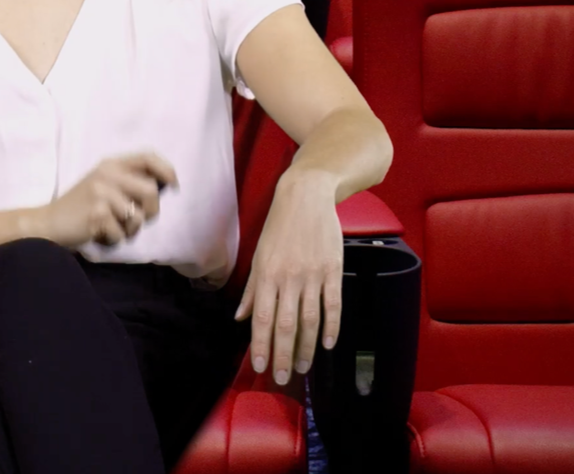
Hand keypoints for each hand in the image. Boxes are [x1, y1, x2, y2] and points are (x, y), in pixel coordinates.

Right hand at [36, 153, 176, 248]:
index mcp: (111, 164)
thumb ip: (128, 180)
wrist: (48, 223)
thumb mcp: (103, 184)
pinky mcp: (96, 213)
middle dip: (151, 212)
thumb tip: (165, 185)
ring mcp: (100, 193)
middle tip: (139, 220)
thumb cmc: (80, 207)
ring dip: (131, 230)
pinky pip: (122, 233)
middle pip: (151, 191)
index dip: (167, 170)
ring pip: (138, 216)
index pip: (148, 157)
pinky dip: (114, 240)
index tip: (173, 186)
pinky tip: (100, 235)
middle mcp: (106, 174)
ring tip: (115, 229)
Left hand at [236, 167, 341, 386]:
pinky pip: (332, 304)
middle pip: (284, 325)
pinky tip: (328, 343)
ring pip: (309, 319)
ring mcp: (312, 275)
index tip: (260, 367)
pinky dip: (331, 326)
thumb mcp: (258, 255)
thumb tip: (241, 317)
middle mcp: (288, 278)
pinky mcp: (332, 269)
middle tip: (282, 377)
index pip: (261, 318)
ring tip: (303, 367)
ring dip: (306, 347)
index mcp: (266, 275)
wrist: (305, 197)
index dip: (261, 345)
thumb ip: (251, 289)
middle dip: (282, 355)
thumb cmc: (279, 227)